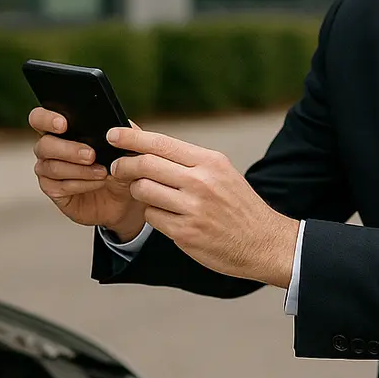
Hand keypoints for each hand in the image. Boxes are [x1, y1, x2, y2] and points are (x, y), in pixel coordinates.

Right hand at [30, 107, 146, 239]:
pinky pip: (59, 186)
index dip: (46, 119)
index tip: (63, 124)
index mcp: (61, 129)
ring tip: (103, 172)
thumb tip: (115, 124)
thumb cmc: (120, 165)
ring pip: (52, 167)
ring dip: (80, 170)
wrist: (124, 196)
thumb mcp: (126, 146)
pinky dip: (81, 184)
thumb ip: (121, 132)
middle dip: (67, 149)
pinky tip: (97, 182)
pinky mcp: (53, 190)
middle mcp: (50, 148)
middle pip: (44, 144)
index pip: (40, 118)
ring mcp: (48, 170)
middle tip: (91, 154)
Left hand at [106, 126, 298, 287]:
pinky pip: (152, 216)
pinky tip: (165, 215)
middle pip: (145, 165)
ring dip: (137, 191)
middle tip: (116, 168)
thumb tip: (147, 143)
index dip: (131, 138)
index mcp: (210, 162)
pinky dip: (152, 214)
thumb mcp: (221, 172)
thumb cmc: (239, 206)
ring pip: (144, 190)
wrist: (265, 243)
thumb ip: (186, 160)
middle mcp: (201, 182)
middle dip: (123, 165)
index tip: (113, 134)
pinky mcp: (185, 233)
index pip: (160, 143)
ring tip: (145, 193)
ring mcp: (193, 209)